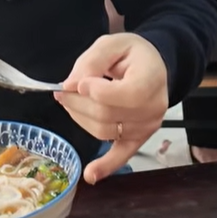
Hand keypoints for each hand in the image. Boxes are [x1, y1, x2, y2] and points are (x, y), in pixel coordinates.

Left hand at [55, 33, 168, 183]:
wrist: (152, 66)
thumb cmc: (131, 53)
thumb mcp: (112, 43)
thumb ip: (91, 61)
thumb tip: (71, 86)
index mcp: (152, 79)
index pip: (126, 95)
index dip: (96, 92)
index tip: (78, 82)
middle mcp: (153, 108)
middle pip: (107, 115)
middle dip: (77, 103)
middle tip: (63, 90)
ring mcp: (147, 127)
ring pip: (103, 131)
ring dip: (79, 118)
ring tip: (70, 102)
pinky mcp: (138, 139)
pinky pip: (121, 156)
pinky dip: (106, 166)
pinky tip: (90, 174)